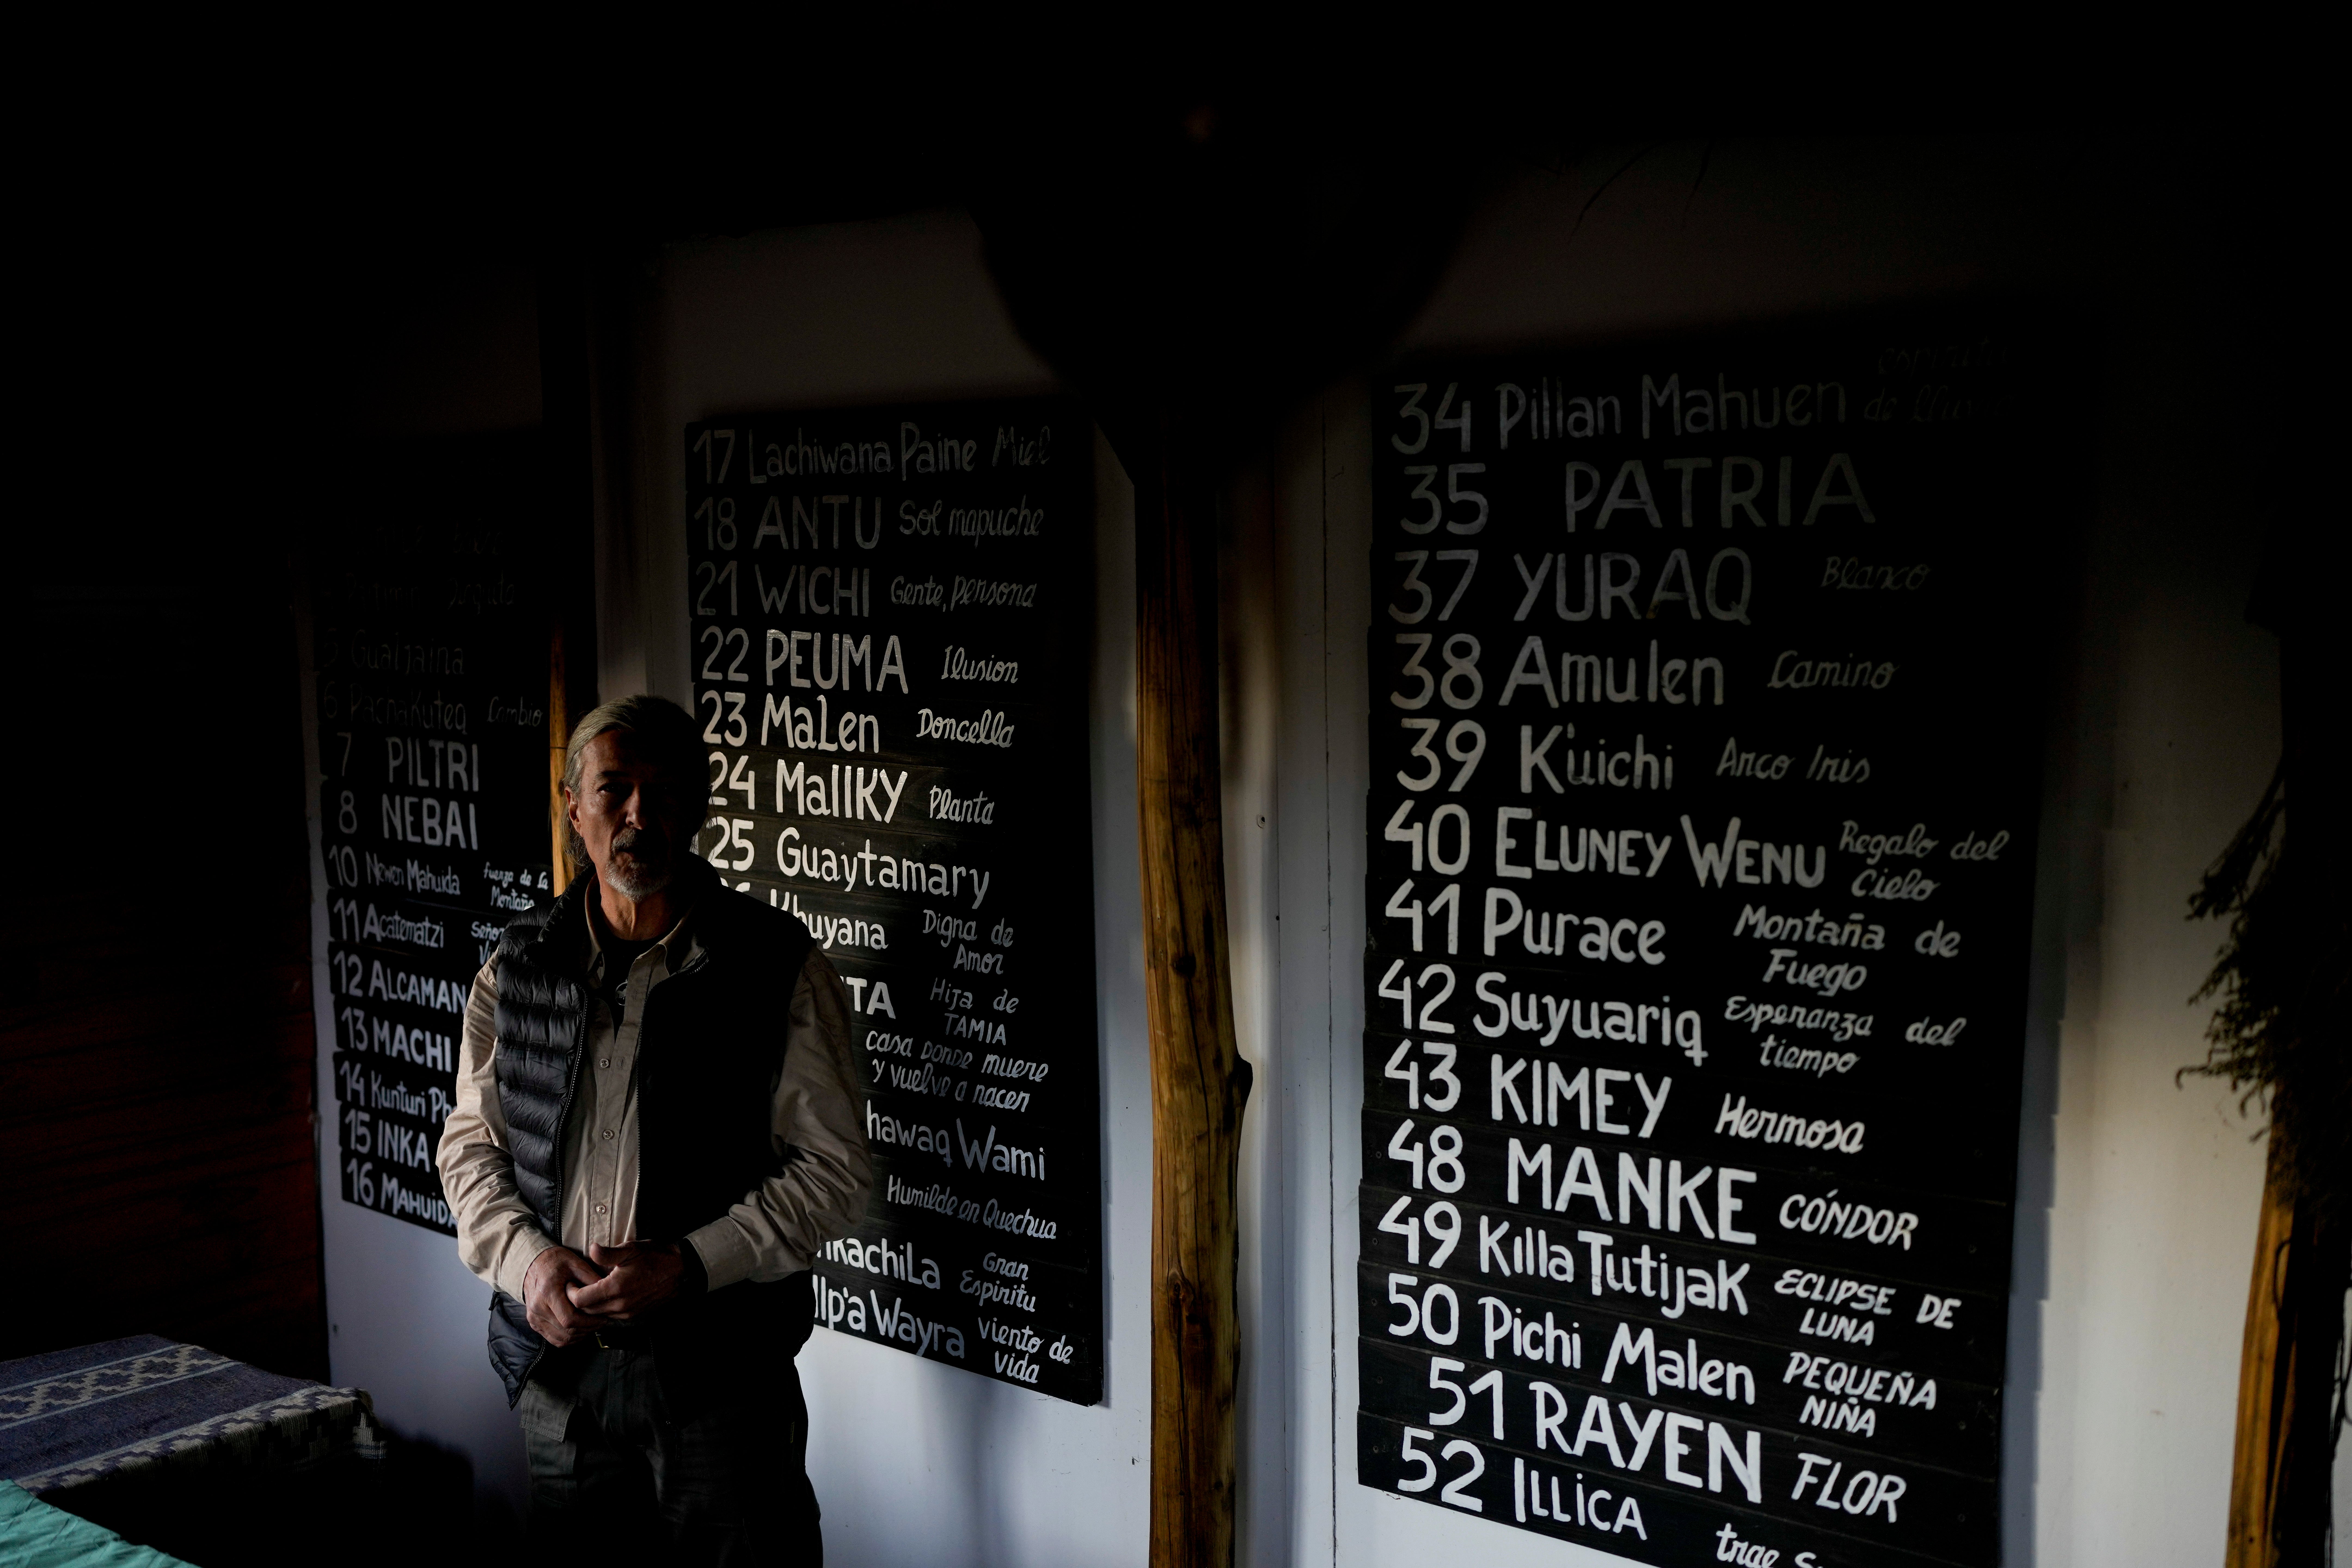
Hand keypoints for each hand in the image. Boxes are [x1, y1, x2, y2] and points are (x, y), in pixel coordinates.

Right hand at [524, 1247, 610, 1346]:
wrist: (532, 1264)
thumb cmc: (556, 1261)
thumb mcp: (575, 1263)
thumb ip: (590, 1278)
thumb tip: (607, 1292)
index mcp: (547, 1292)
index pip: (569, 1319)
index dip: (589, 1322)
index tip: (603, 1317)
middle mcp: (537, 1308)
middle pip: (566, 1331)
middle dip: (588, 1329)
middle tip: (602, 1322)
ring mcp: (534, 1317)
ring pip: (561, 1338)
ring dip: (580, 1335)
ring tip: (593, 1325)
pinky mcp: (534, 1323)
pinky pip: (554, 1339)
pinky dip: (569, 1338)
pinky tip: (580, 1329)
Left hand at [566, 1241, 686, 1321]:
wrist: (679, 1270)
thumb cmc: (655, 1256)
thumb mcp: (630, 1249)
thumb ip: (607, 1253)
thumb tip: (591, 1249)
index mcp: (615, 1288)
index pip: (580, 1300)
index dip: (571, 1292)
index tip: (571, 1282)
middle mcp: (620, 1305)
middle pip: (586, 1311)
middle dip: (578, 1300)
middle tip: (576, 1286)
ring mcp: (628, 1313)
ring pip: (598, 1315)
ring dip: (591, 1306)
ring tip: (590, 1291)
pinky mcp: (634, 1315)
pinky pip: (611, 1316)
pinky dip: (604, 1309)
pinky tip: (606, 1296)